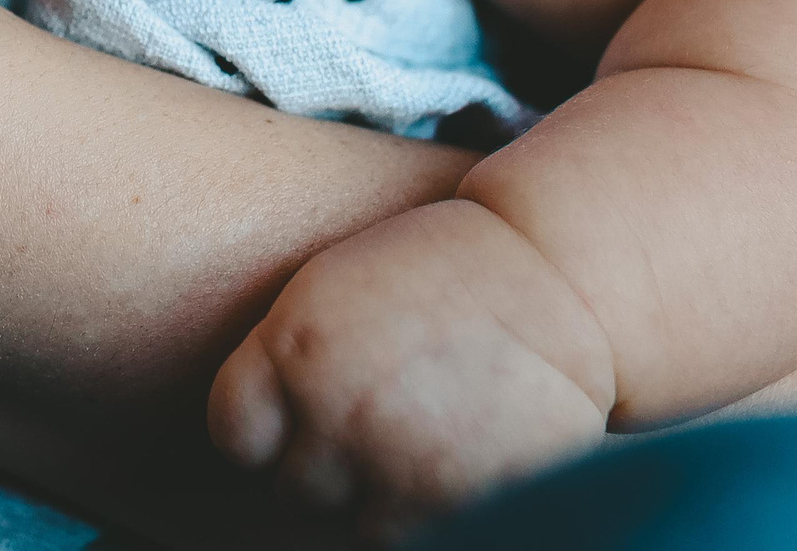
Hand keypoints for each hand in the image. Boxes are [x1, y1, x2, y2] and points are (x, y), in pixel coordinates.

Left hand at [208, 198, 615, 541]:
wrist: (562, 278)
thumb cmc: (446, 272)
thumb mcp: (340, 287)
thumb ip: (290, 360)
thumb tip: (254, 440)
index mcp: (296, 340)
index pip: (234, 431)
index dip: (263, 431)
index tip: (291, 419)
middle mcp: (333, 404)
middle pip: (291, 486)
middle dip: (325, 465)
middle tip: (376, 421)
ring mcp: (392, 459)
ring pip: (347, 523)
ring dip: (374, 498)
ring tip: (413, 441)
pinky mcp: (452, 500)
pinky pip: (402, 534)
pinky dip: (419, 513)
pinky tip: (445, 466)